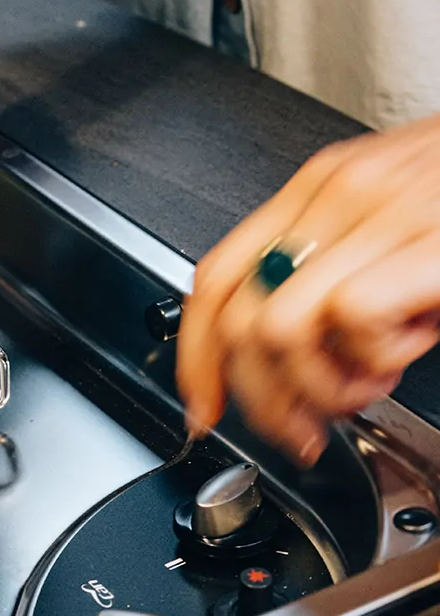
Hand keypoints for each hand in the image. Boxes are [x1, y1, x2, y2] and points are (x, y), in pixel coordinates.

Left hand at [177, 118, 439, 463]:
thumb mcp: (398, 233)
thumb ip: (341, 279)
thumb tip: (296, 368)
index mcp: (321, 190)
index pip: (215, 276)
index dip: (197, 358)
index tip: (206, 409)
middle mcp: (338, 193)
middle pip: (238, 317)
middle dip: (265, 399)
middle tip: (309, 425)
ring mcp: (379, 213)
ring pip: (282, 327)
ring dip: (323, 384)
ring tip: (370, 381)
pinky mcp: (424, 242)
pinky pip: (353, 316)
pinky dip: (374, 355)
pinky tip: (409, 348)